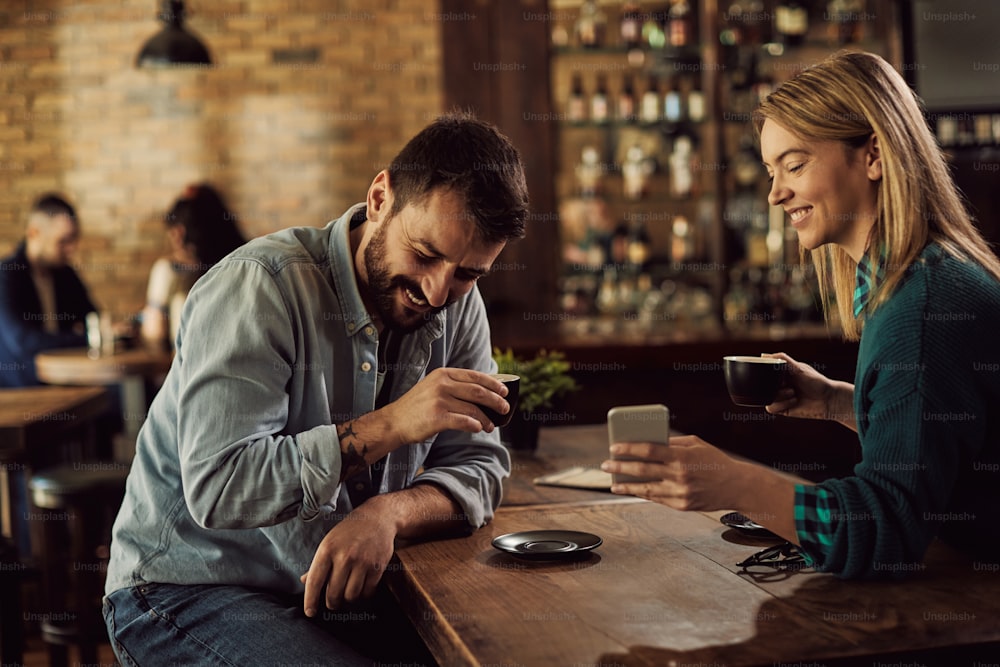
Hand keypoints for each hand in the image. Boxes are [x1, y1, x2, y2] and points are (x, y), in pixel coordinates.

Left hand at [300, 503, 395, 616]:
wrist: (378, 518)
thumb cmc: (350, 531)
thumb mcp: (330, 542)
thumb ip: (318, 563)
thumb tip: (304, 581)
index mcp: (328, 549)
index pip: (315, 581)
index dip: (310, 600)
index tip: (310, 612)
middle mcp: (345, 556)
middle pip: (333, 594)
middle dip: (332, 603)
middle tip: (333, 602)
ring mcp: (362, 562)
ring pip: (351, 596)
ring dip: (348, 599)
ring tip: (348, 591)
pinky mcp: (377, 567)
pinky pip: (368, 592)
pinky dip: (363, 594)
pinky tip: (361, 586)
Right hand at [378, 367, 508, 445]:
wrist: (394, 422)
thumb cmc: (416, 407)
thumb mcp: (434, 387)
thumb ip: (455, 386)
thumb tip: (484, 392)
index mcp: (443, 374)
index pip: (475, 376)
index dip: (493, 384)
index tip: (504, 391)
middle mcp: (442, 384)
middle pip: (478, 391)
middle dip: (495, 401)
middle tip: (504, 408)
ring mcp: (439, 400)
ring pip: (473, 409)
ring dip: (485, 419)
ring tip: (490, 426)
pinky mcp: (437, 417)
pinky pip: (463, 421)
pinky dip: (474, 425)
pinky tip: (478, 429)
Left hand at [600, 435, 745, 510]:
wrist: (736, 486)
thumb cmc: (715, 461)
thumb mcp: (695, 444)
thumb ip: (671, 443)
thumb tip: (647, 442)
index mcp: (682, 457)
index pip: (649, 451)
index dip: (629, 448)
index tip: (613, 447)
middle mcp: (679, 476)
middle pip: (642, 470)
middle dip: (621, 467)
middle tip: (606, 464)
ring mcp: (679, 493)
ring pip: (646, 489)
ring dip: (626, 486)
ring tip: (613, 482)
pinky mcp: (681, 506)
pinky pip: (656, 498)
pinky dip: (642, 494)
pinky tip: (631, 490)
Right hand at [763, 352, 849, 422]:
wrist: (828, 400)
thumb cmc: (816, 382)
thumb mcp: (799, 368)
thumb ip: (783, 360)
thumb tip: (763, 355)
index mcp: (781, 374)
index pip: (764, 373)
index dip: (766, 374)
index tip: (775, 374)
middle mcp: (779, 385)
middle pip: (762, 386)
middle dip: (773, 385)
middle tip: (786, 383)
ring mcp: (780, 397)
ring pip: (765, 397)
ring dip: (779, 395)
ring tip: (793, 392)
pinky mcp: (782, 409)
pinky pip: (771, 408)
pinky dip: (781, 404)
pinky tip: (794, 401)